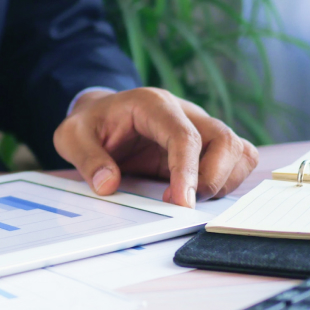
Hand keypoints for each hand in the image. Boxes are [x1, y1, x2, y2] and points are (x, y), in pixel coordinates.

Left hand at [53, 88, 257, 206]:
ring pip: (238, 150)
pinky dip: (227, 181)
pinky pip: (236, 160)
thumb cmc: (90, 124)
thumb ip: (88, 159)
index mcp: (154, 105)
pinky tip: (198, 193)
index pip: (185, 135)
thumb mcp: (72, 137)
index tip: (181, 203)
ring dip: (223, 181)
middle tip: (182, 204)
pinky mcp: (205, 147)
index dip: (188, 170)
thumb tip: (108, 185)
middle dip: (212, 179)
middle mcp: (185, 113)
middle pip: (225, 140)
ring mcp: (200, 128)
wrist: (100, 115)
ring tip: (188, 198)